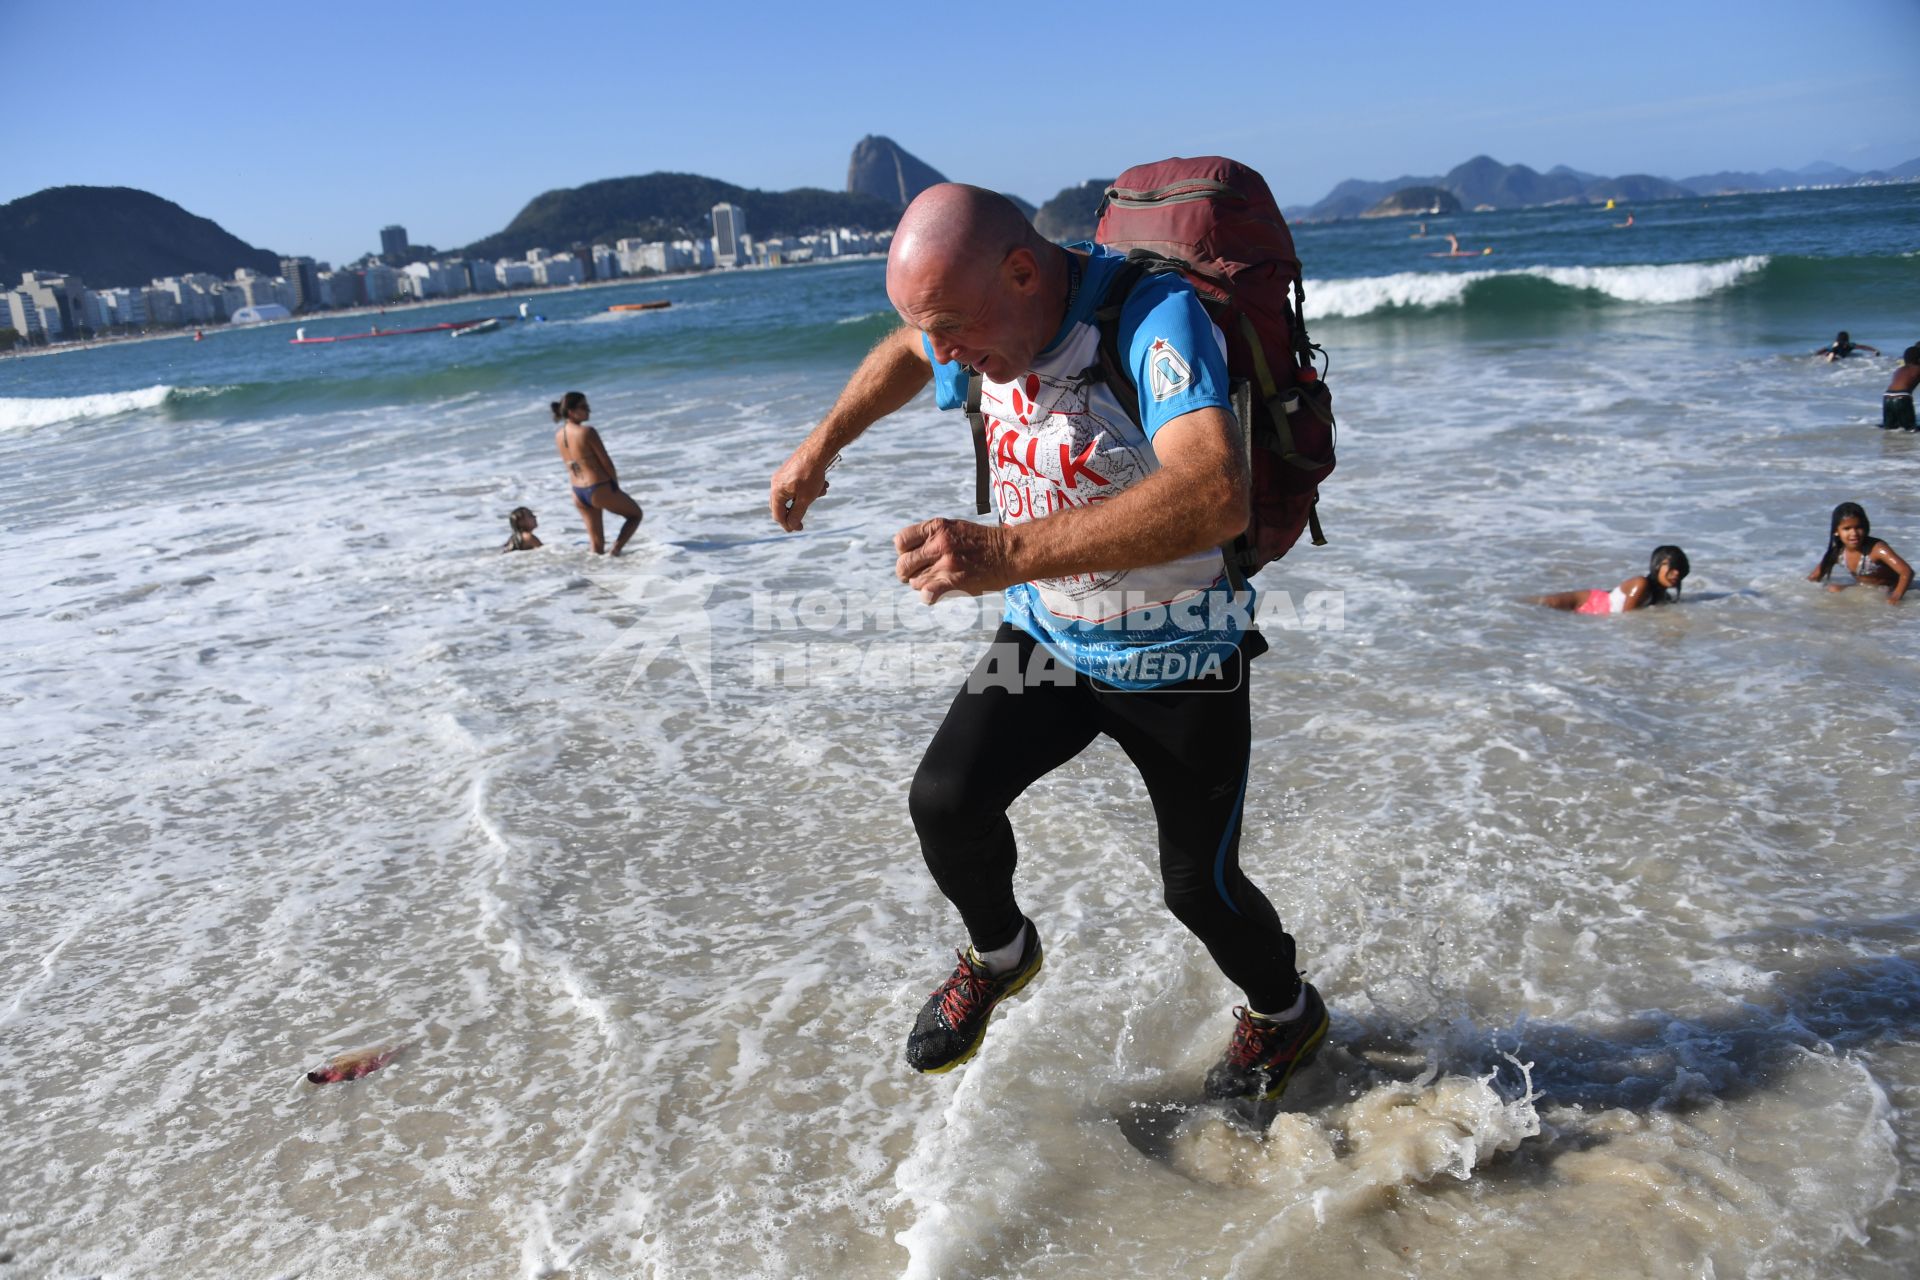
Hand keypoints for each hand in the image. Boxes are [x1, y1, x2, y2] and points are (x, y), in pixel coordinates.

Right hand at [769, 450, 834, 530]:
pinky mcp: (789, 470)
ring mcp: (781, 476)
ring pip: (792, 494)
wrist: (817, 451)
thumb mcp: (805, 499)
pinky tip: (822, 484)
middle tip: (802, 520)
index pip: (778, 515)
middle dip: (796, 511)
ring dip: (807, 497)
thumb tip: (791, 526)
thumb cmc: (810, 476)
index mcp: (776, 492)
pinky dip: (807, 488)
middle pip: (782, 505)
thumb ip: (797, 514)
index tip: (798, 529)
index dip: (787, 525)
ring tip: (821, 492)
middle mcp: (775, 484)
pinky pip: (796, 485)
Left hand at [894, 518, 1015, 603]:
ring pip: (915, 582)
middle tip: (916, 576)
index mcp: (937, 528)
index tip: (912, 557)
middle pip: (904, 564)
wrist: (1008, 553)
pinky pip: (928, 593)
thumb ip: (931, 536)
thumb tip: (910, 552)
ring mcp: (946, 563)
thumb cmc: (982, 542)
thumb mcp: (953, 527)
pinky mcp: (954, 581)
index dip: (903, 552)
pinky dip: (928, 597)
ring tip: (936, 582)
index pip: (901, 541)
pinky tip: (933, 596)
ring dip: (922, 585)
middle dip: (907, 573)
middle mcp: (939, 544)